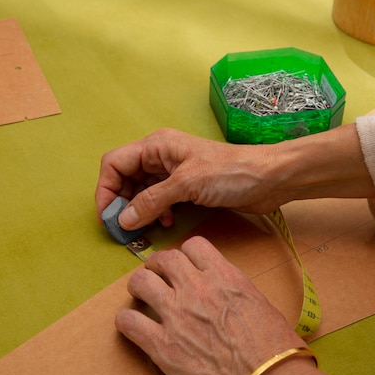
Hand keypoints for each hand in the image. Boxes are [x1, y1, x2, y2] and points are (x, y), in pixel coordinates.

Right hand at [95, 128, 287, 229]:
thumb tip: (123, 219)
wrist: (268, 178)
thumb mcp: (187, 184)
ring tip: (146, 228)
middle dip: (121, 202)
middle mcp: (161, 157)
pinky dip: (157, 212)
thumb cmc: (230, 172)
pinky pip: (159, 200)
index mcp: (156, 146)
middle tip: (124, 229)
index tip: (108, 217)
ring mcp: (174, 173)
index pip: (115, 163)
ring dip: (140, 210)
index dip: (105, 189)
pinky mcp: (186, 188)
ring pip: (141, 191)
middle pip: (125, 178)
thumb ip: (152, 201)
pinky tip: (167, 222)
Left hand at [114, 236, 310, 374]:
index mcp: (225, 277)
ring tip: (142, 294)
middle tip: (157, 274)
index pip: (194, 246)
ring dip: (140, 286)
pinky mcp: (162, 346)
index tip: (184, 263)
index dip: (186, 254)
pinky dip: (127, 322)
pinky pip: (128, 322)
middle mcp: (198, 289)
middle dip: (158, 265)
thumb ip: (232, 289)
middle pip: (164, 259)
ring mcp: (177, 315)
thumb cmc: (274, 349)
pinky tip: (133, 326)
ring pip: (141, 282)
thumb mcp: (258, 303)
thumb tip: (221, 292)